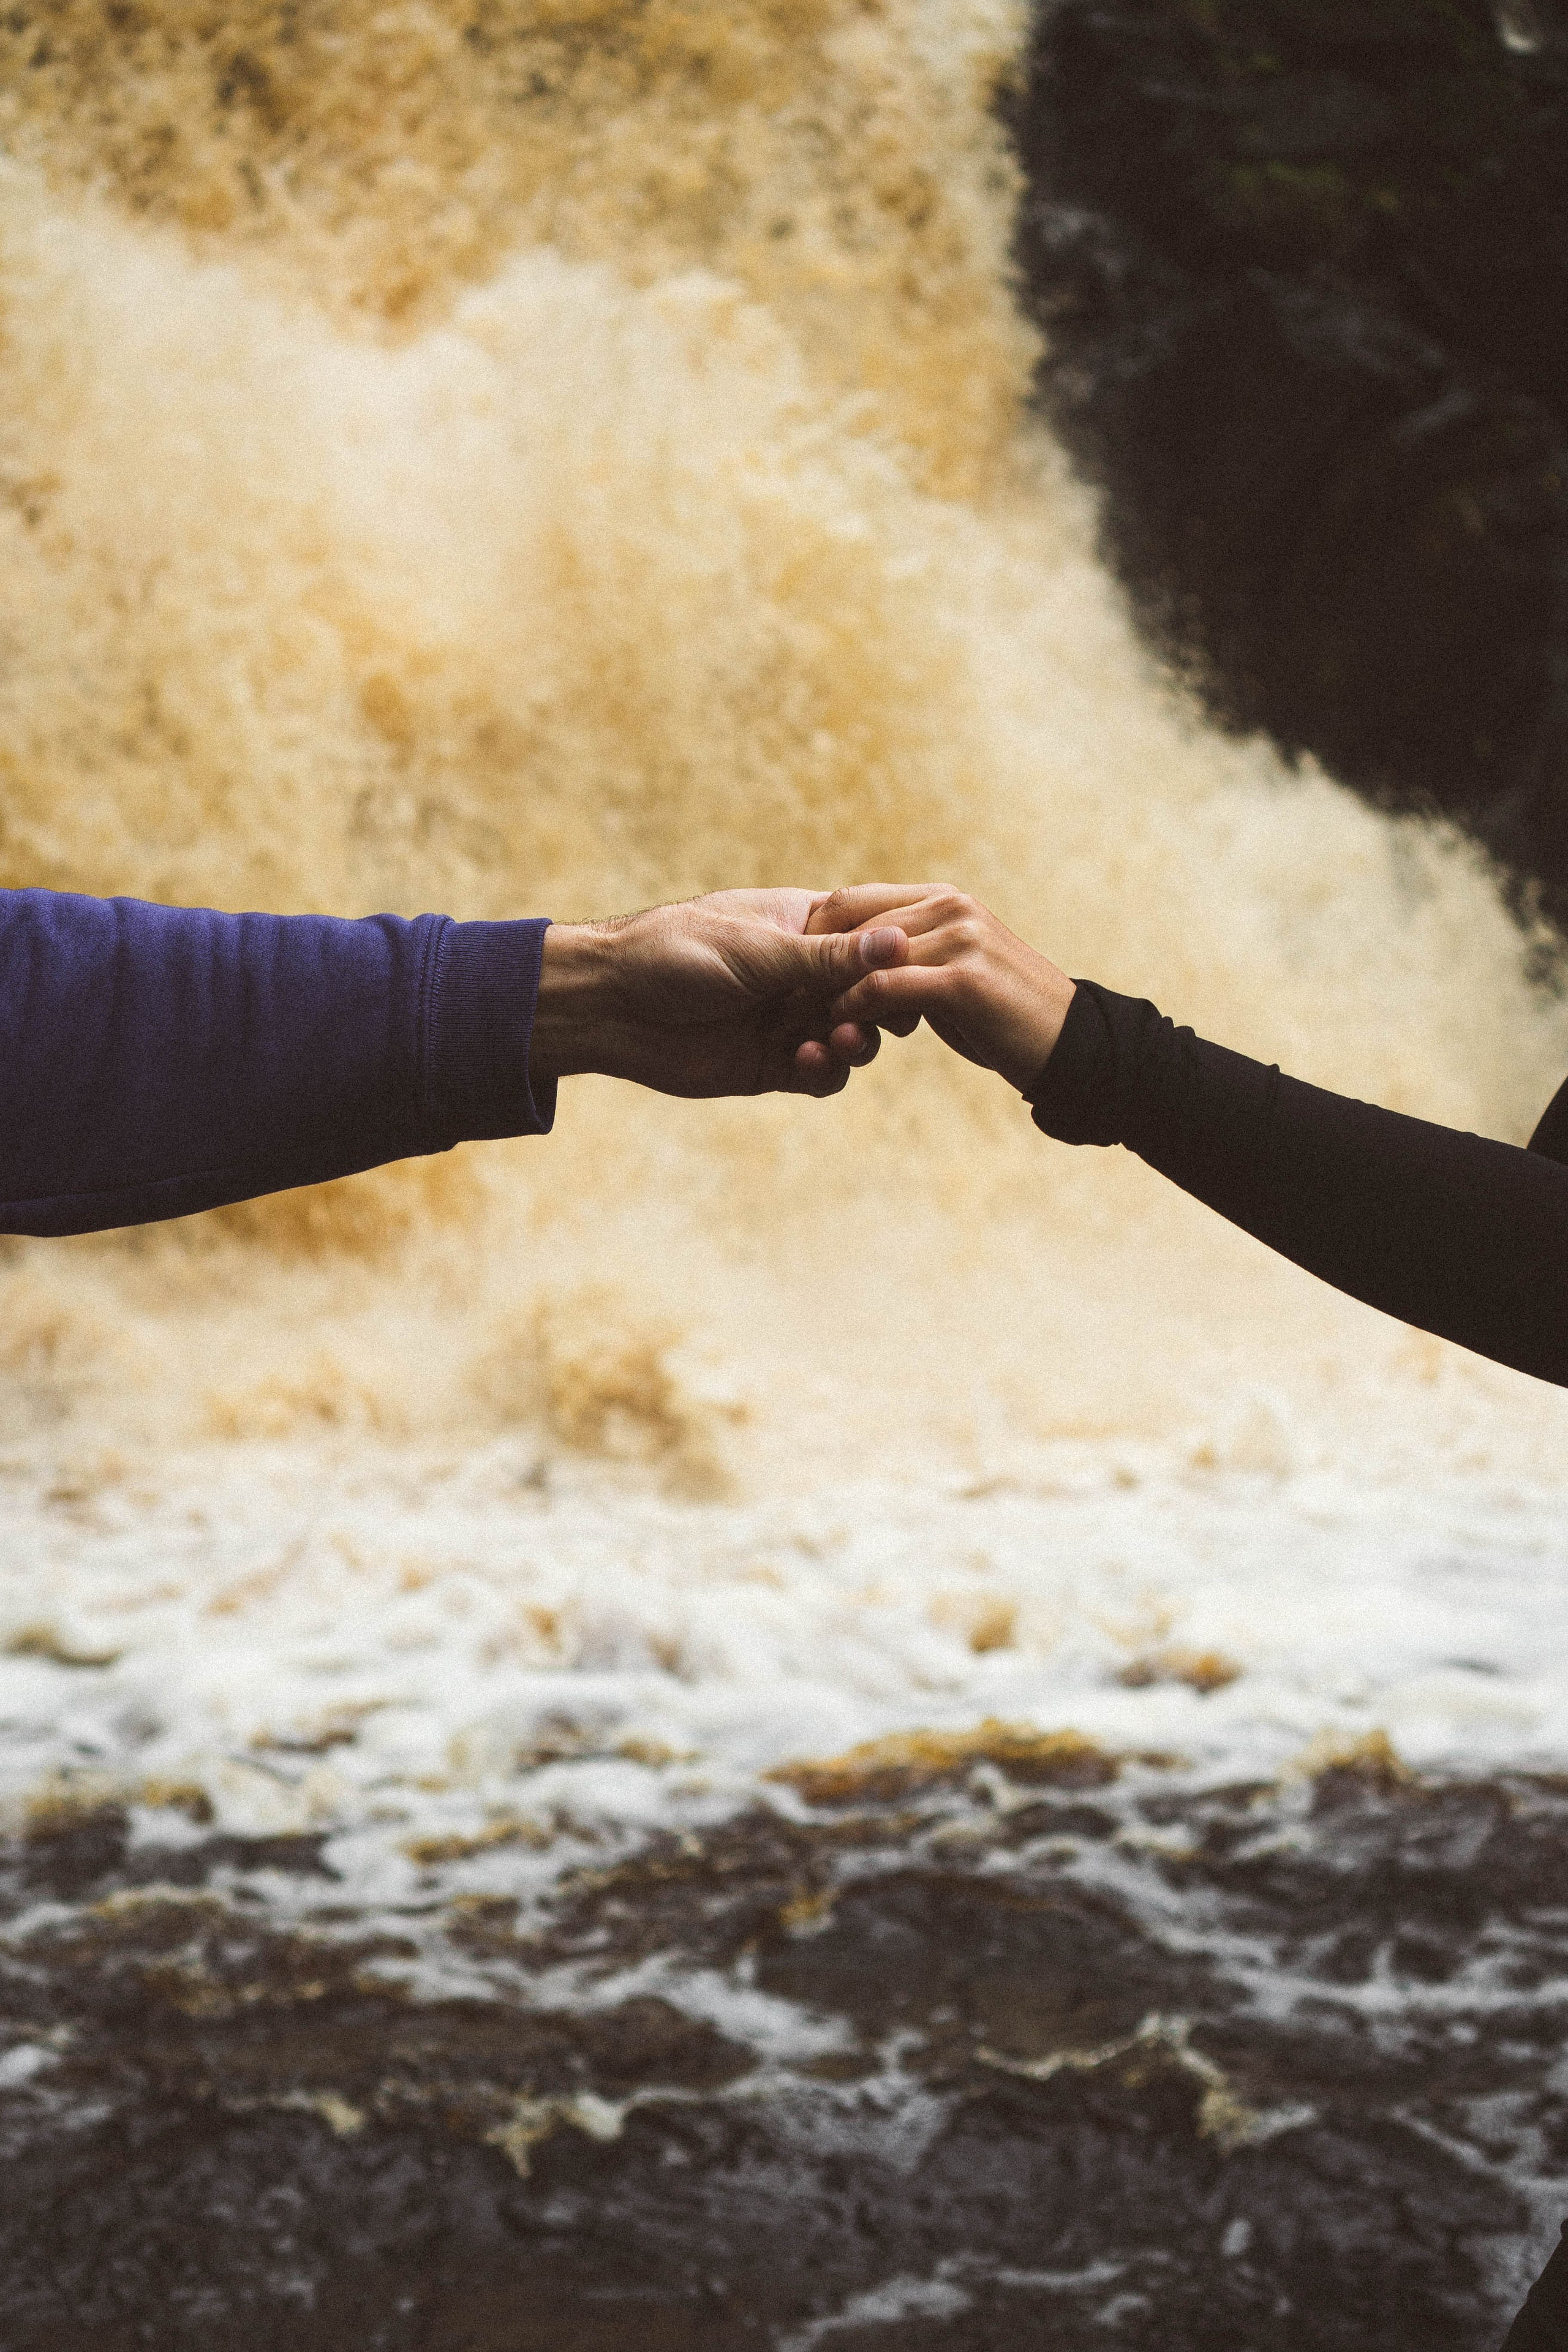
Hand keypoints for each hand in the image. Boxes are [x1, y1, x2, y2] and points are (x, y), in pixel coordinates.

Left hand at [528, 888, 907, 1099]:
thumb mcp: (758, 950)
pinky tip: (805, 1060)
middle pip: (870, 992)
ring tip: (841, 1038)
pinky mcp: (772, 1064)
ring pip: (852, 1036)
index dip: (895, 956)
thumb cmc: (675, 953)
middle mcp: (802, 974)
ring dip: (857, 1041)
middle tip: (880, 1014)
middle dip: (880, 1005)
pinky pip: (820, 1074)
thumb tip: (901, 941)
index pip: (870, 937)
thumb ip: (828, 956)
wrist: (610, 1005)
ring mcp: (789, 1020)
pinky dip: (825, 1071)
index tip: (908, 969)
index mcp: (803, 926)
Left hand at [808, 885, 1076, 1094]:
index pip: (851, 900)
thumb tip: (853, 961)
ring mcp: (959, 939)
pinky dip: (853, 1012)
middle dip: (810, 964)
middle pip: (847, 920)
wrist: (1072, 1048)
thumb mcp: (953, 977)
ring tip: (811, 1025)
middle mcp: (949, 907)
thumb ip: (909, 959)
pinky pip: (883, 988)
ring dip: (827, 993)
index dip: (814, 938)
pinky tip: (843, 1035)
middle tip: (788, 1004)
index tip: (793, 981)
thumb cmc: (1006, 1020)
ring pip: (861, 956)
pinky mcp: (963, 981)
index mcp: (942, 899)